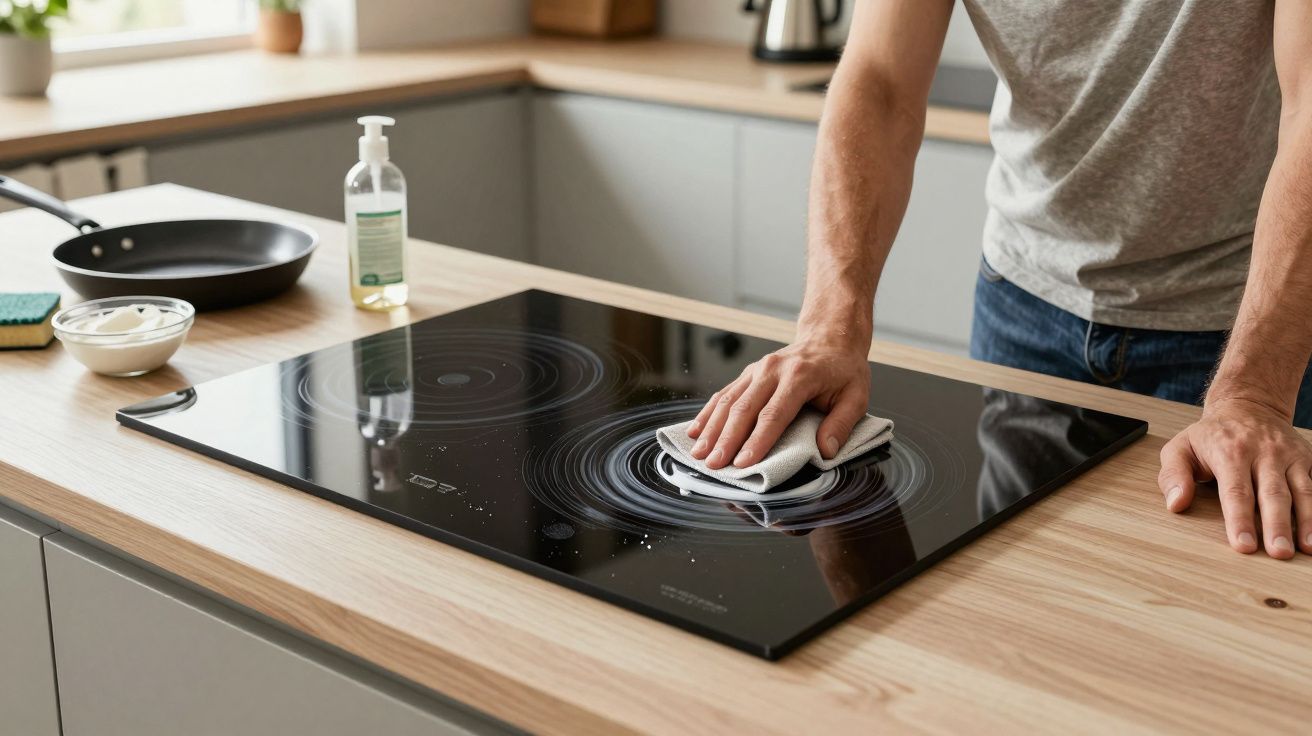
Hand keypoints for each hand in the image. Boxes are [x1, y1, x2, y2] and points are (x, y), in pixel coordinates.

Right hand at [686, 336, 870, 469]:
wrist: (829, 338)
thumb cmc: (843, 371)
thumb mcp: (856, 396)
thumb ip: (841, 424)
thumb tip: (826, 451)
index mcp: (799, 376)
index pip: (774, 414)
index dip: (757, 440)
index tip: (744, 463)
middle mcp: (772, 370)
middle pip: (744, 408)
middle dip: (726, 440)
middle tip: (714, 465)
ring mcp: (756, 370)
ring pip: (728, 401)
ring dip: (711, 429)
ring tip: (699, 454)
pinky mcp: (748, 374)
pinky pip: (724, 394)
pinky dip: (707, 414)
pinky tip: (695, 431)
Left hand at [1158, 397, 1311, 558]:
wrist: (1248, 405)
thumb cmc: (1211, 436)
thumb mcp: (1180, 448)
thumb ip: (1173, 476)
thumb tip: (1176, 504)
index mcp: (1230, 452)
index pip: (1236, 491)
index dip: (1240, 520)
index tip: (1244, 546)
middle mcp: (1264, 453)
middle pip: (1273, 494)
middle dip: (1277, 525)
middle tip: (1279, 553)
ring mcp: (1290, 456)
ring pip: (1302, 491)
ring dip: (1307, 521)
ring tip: (1307, 548)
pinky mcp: (1308, 459)